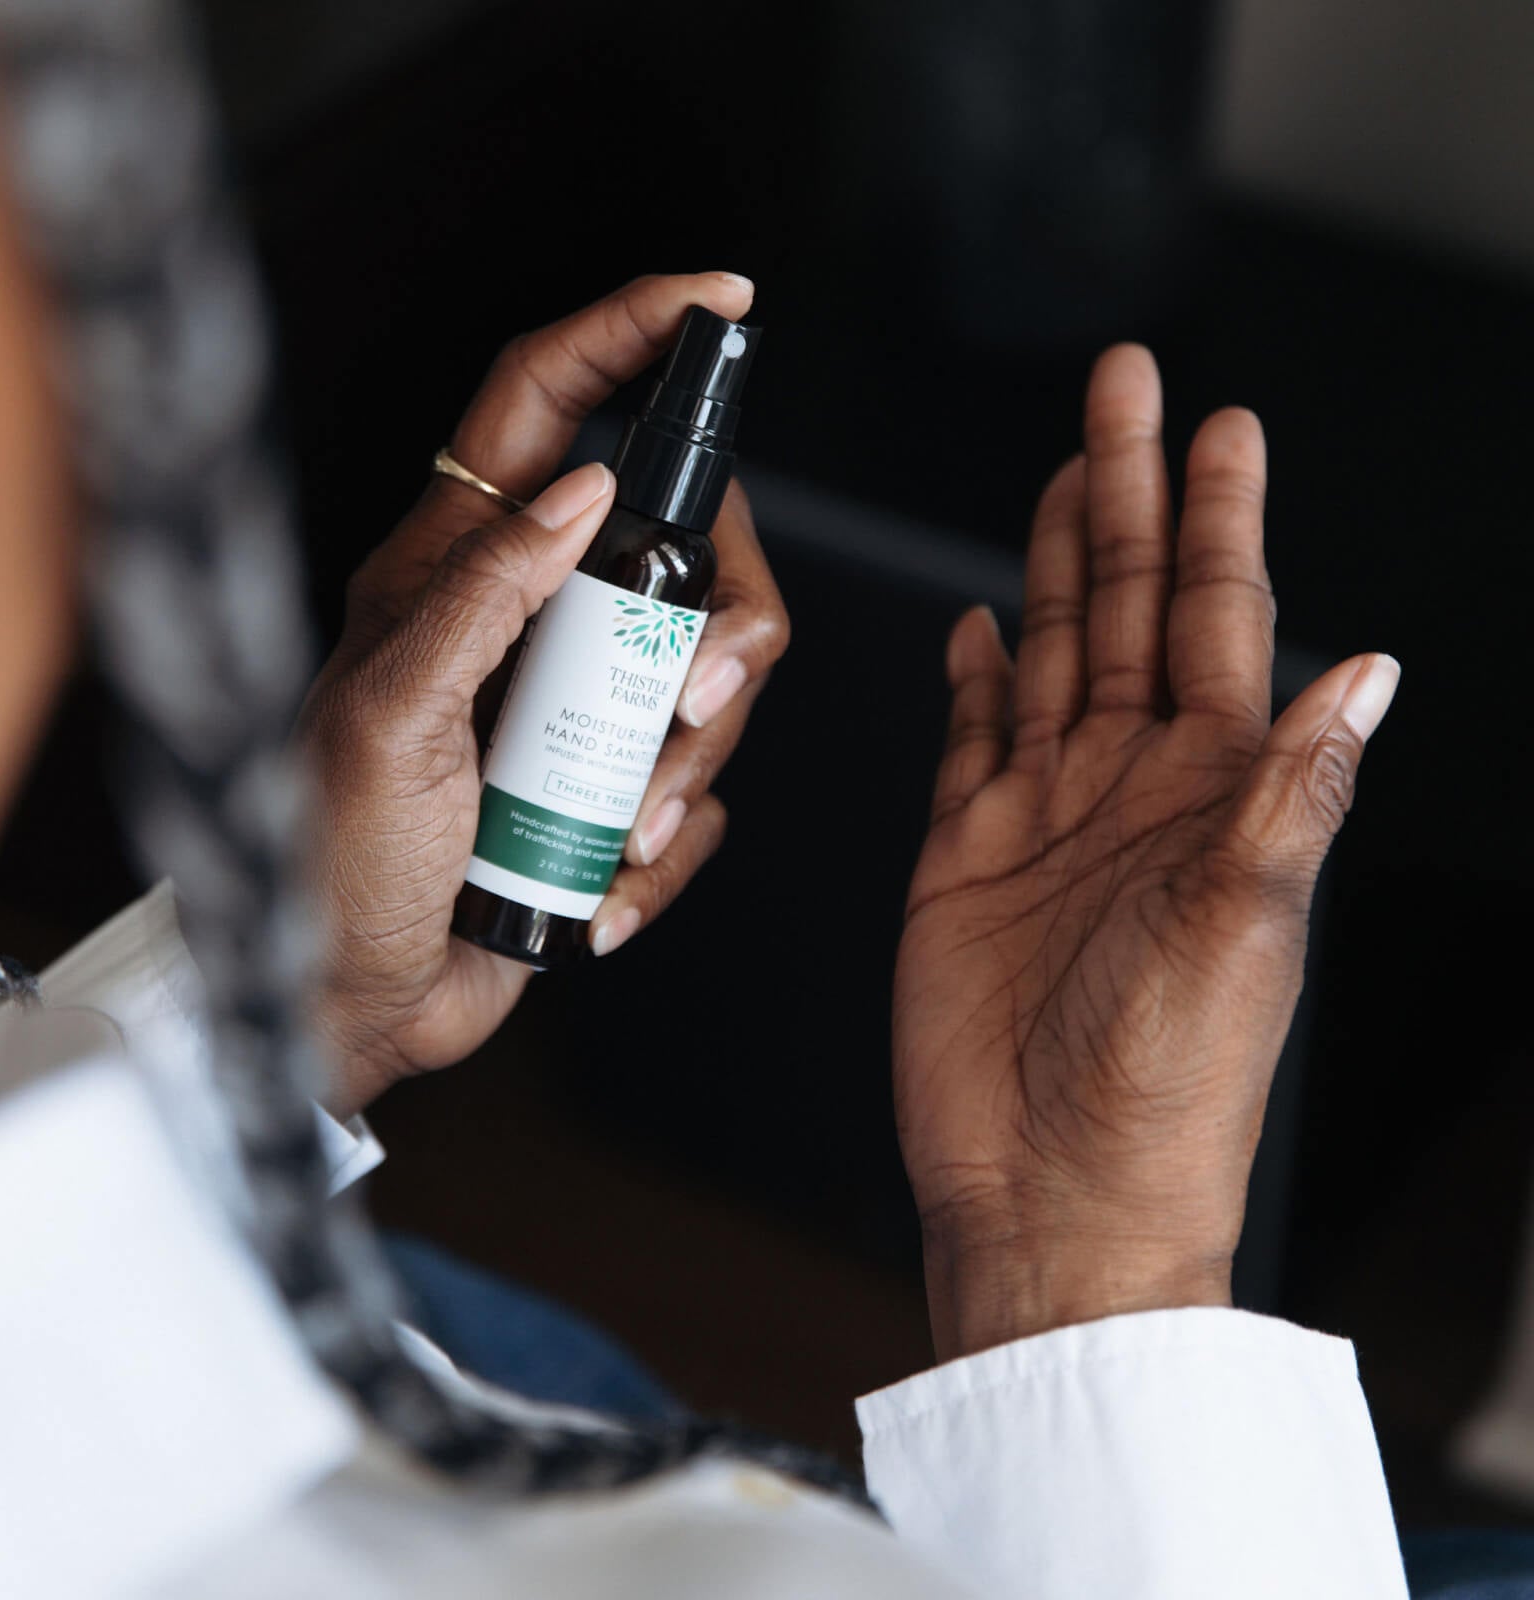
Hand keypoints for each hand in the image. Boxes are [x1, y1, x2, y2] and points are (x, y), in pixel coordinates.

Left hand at [300, 274, 788, 1116]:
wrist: (358, 1004)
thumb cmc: (339, 863)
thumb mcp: (392, 716)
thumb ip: (482, 591)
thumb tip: (583, 488)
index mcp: (455, 567)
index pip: (545, 403)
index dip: (630, 333)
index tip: (721, 301)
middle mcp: (532, 616)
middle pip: (686, 548)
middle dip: (721, 629)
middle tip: (695, 705)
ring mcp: (579, 701)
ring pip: (713, 674)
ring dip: (692, 762)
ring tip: (624, 835)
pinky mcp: (610, 782)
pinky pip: (699, 788)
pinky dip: (672, 850)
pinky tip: (607, 892)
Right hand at [893, 345, 1398, 1359]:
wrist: (1051, 1193)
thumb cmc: (1159, 1088)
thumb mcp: (1242, 932)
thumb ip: (1292, 794)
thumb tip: (1369, 667)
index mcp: (1209, 796)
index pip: (1216, 622)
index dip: (1218, 521)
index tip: (1221, 424)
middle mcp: (1130, 792)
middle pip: (1126, 609)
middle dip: (1125, 495)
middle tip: (1123, 390)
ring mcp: (1043, 822)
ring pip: (1050, 658)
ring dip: (1056, 566)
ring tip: (1064, 479)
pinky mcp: (964, 862)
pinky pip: (973, 745)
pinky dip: (974, 683)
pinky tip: (980, 630)